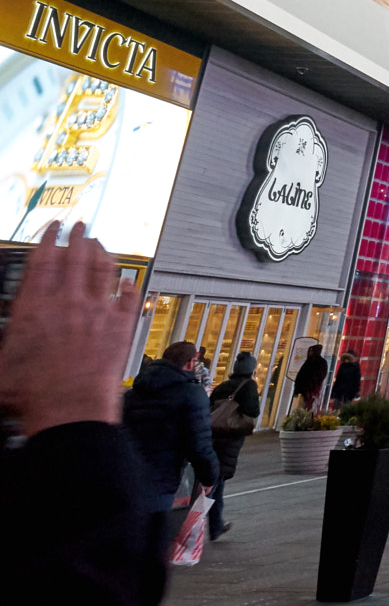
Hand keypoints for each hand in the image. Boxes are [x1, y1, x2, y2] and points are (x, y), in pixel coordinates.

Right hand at [0, 223, 138, 436]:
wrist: (69, 409)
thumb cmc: (33, 393)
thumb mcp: (2, 361)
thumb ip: (7, 338)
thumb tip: (6, 332)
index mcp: (37, 308)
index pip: (44, 262)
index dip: (49, 240)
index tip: (53, 228)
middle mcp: (69, 303)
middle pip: (76, 259)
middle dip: (78, 238)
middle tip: (80, 226)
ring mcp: (98, 312)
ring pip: (104, 271)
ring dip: (102, 254)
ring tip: (100, 244)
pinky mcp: (121, 326)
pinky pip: (129, 298)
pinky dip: (129, 286)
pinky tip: (129, 280)